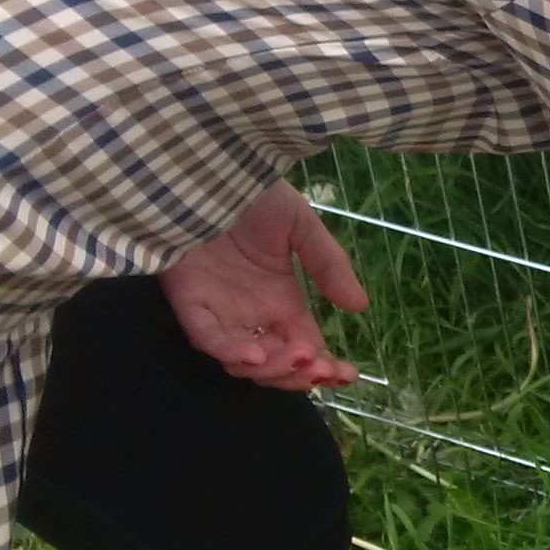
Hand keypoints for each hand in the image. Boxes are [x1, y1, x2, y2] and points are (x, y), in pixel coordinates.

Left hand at [160, 182, 369, 390]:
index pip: (305, 347)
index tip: (349, 374)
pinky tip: (257, 354)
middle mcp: (251, 315)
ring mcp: (220, 313)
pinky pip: (209, 340)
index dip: (325, 367)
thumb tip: (359, 306)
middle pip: (276, 365)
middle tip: (322, 368)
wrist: (208, 174)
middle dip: (300, 375)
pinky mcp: (190, 304)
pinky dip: (232, 352)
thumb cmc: (255, 196)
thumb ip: (328, 265)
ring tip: (299, 356)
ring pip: (243, 364)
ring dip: (273, 369)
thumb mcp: (301, 227)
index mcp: (281, 302)